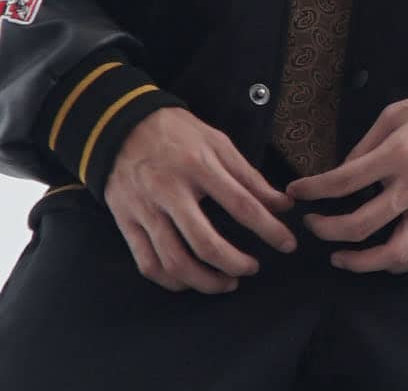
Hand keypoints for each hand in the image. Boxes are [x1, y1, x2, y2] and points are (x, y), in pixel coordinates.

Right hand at [104, 107, 297, 293]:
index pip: (241, 206)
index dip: (269, 229)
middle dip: (235, 264)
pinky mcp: (126, 222)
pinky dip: (172, 281)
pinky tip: (191, 281)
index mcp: (198, 166)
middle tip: (253, 268)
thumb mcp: (217, 142)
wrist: (119, 124)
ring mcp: (145, 210)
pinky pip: (148, 264)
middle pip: (206, 243)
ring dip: (206, 281)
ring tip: (227, 282)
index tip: (287, 244)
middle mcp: (169, 191)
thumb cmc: (176, 133)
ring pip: (175, 261)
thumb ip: (249, 177)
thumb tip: (283, 205)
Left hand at [284, 89, 407, 274]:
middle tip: (312, 226)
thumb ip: (367, 143)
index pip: (344, 181)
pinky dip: (401, 265)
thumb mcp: (398, 111)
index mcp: (398, 154)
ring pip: (394, 252)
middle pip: (361, 224)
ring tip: (340, 259)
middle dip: (327, 230)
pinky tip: (383, 262)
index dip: (314, 190)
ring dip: (362, 262)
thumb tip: (343, 171)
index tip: (297, 193)